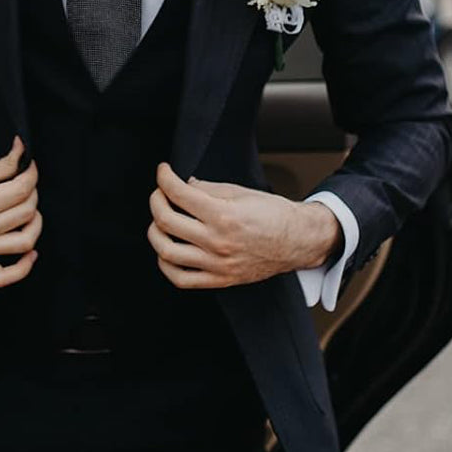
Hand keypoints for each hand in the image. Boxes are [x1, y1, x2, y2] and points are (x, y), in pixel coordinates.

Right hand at [0, 136, 40, 287]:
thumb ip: (0, 166)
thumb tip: (22, 154)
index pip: (21, 191)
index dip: (30, 174)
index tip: (28, 165)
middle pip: (25, 213)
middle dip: (31, 192)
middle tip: (24, 181)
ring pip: (23, 243)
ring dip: (34, 224)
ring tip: (28, 210)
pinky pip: (2, 277)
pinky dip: (22, 268)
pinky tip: (30, 252)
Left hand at [147, 162, 340, 289]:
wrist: (297, 242)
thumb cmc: (273, 215)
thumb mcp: (241, 192)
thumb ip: (208, 188)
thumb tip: (184, 185)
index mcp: (224, 215)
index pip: (179, 193)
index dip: (164, 178)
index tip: (163, 172)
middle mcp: (218, 241)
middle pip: (166, 221)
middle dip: (156, 200)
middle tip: (160, 193)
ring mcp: (217, 264)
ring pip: (167, 252)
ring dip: (155, 232)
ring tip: (160, 221)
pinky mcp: (219, 279)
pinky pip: (181, 279)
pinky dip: (165, 264)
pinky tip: (165, 250)